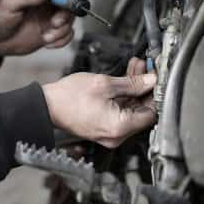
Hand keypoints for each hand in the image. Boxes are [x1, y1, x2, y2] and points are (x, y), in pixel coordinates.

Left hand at [0, 0, 74, 55]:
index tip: (63, 6)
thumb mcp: (9, 4)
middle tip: (54, 24)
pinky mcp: (51, 29)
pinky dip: (62, 40)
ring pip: (70, 19)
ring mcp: (50, 15)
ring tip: (46, 37)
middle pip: (70, 1)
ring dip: (62, 30)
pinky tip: (48, 43)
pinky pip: (67, 33)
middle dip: (66, 15)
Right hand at [41, 69, 156, 147]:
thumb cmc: (69, 97)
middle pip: (142, 111)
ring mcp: (111, 133)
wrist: (47, 106)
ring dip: (134, 89)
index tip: (156, 77)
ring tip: (135, 67)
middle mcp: (118, 135)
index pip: (152, 113)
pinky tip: (124, 79)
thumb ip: (132, 83)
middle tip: (145, 68)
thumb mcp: (104, 84)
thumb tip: (151, 80)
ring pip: (131, 109)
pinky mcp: (104, 128)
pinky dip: (124, 96)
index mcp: (120, 127)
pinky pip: (120, 112)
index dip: (155, 93)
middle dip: (144, 87)